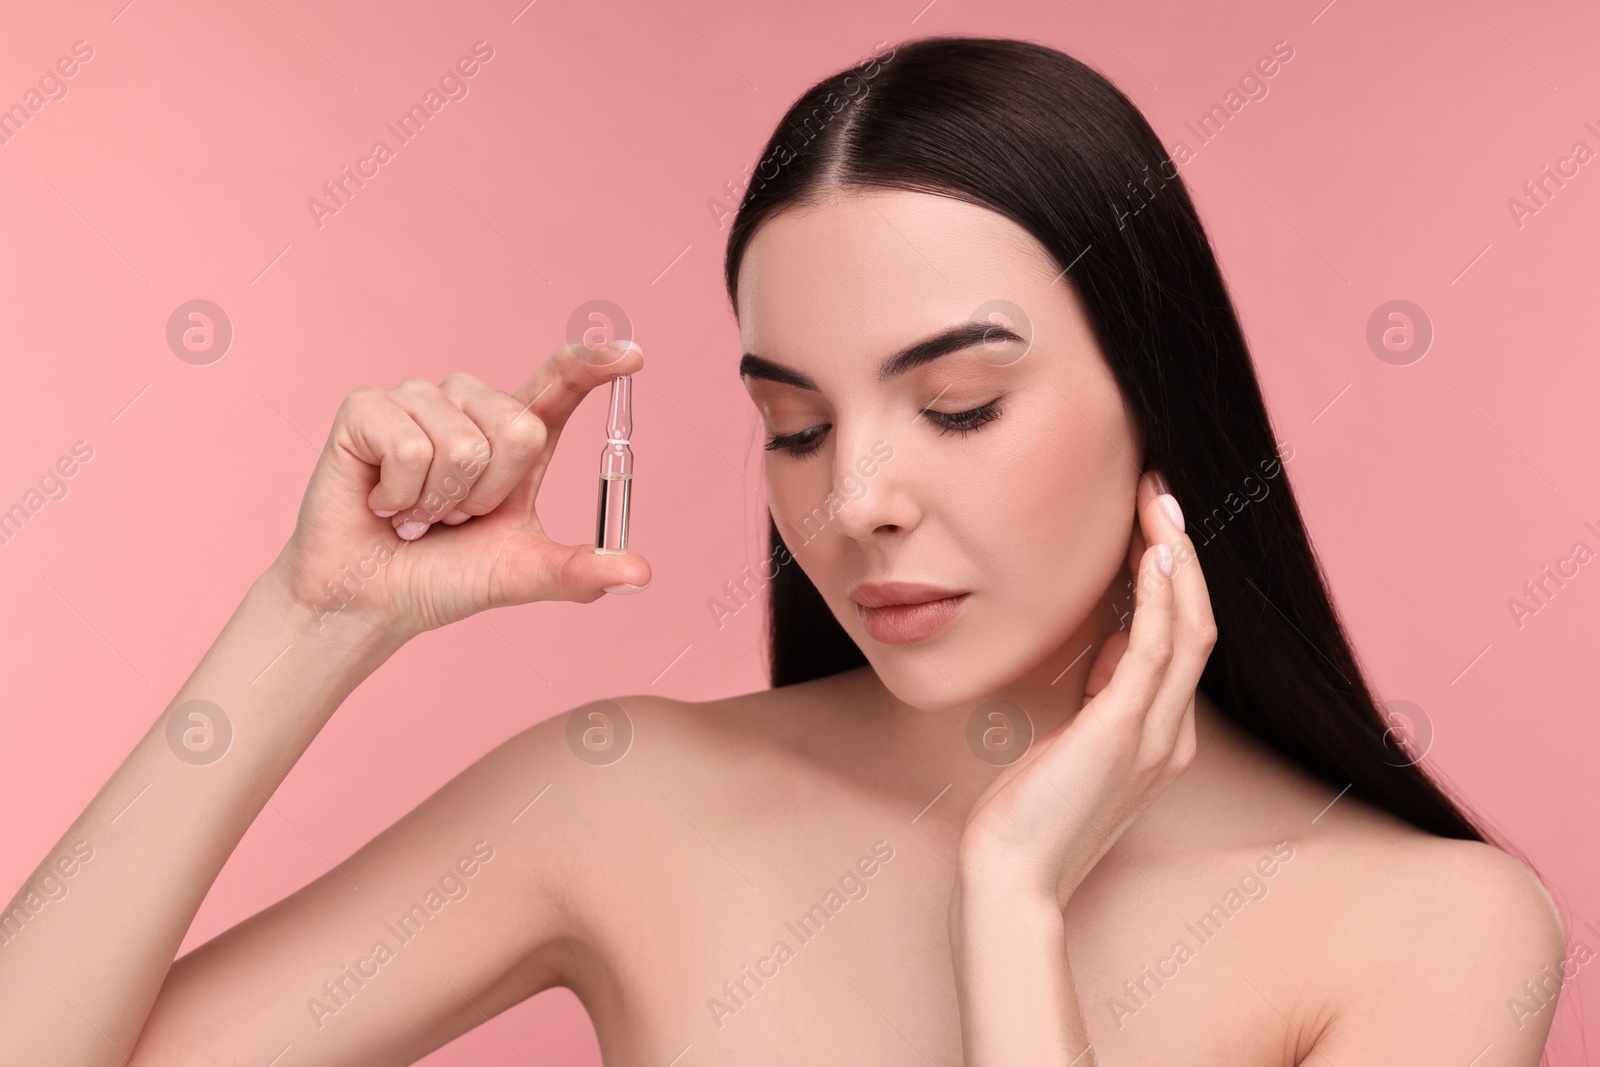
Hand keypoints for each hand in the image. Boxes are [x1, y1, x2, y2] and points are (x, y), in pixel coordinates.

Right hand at [266, 341, 651, 640]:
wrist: (369, 600)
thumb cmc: (444, 577)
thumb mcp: (521, 573)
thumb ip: (578, 570)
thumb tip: (642, 573)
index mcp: (515, 433)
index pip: (561, 383)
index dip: (595, 363)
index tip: (634, 356)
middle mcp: (469, 403)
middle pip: (519, 428)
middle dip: (489, 494)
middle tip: (455, 517)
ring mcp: (417, 399)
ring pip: (462, 444)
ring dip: (440, 501)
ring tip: (415, 513)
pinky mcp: (366, 407)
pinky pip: (409, 447)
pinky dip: (400, 496)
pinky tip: (382, 504)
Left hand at [955, 470, 1216, 904]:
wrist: (1012, 877)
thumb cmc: (1028, 815)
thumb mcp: (1072, 742)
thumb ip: (1100, 696)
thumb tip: (1110, 642)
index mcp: (1161, 737)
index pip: (1182, 641)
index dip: (1174, 579)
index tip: (1153, 525)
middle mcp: (1171, 735)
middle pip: (1198, 624)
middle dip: (1183, 554)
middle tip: (1161, 493)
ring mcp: (1155, 737)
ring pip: (1190, 628)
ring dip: (1175, 559)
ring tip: (1158, 503)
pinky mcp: (1123, 734)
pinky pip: (1157, 651)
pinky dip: (1161, 599)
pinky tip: (1151, 554)